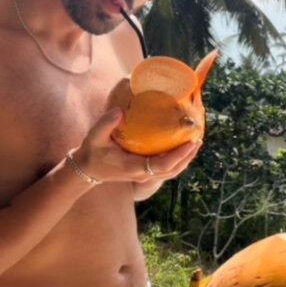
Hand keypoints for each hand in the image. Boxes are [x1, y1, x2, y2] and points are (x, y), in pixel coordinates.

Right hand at [69, 108, 201, 184]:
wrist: (87, 169)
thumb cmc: (92, 152)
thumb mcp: (94, 137)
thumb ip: (105, 124)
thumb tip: (120, 111)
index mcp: (134, 167)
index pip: (162, 166)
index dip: (178, 156)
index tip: (190, 144)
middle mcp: (142, 174)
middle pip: (172, 171)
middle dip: (187, 157)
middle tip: (198, 140)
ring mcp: (144, 175)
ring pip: (171, 172)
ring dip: (185, 160)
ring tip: (195, 144)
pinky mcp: (145, 172)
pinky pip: (166, 169)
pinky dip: (177, 160)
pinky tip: (183, 148)